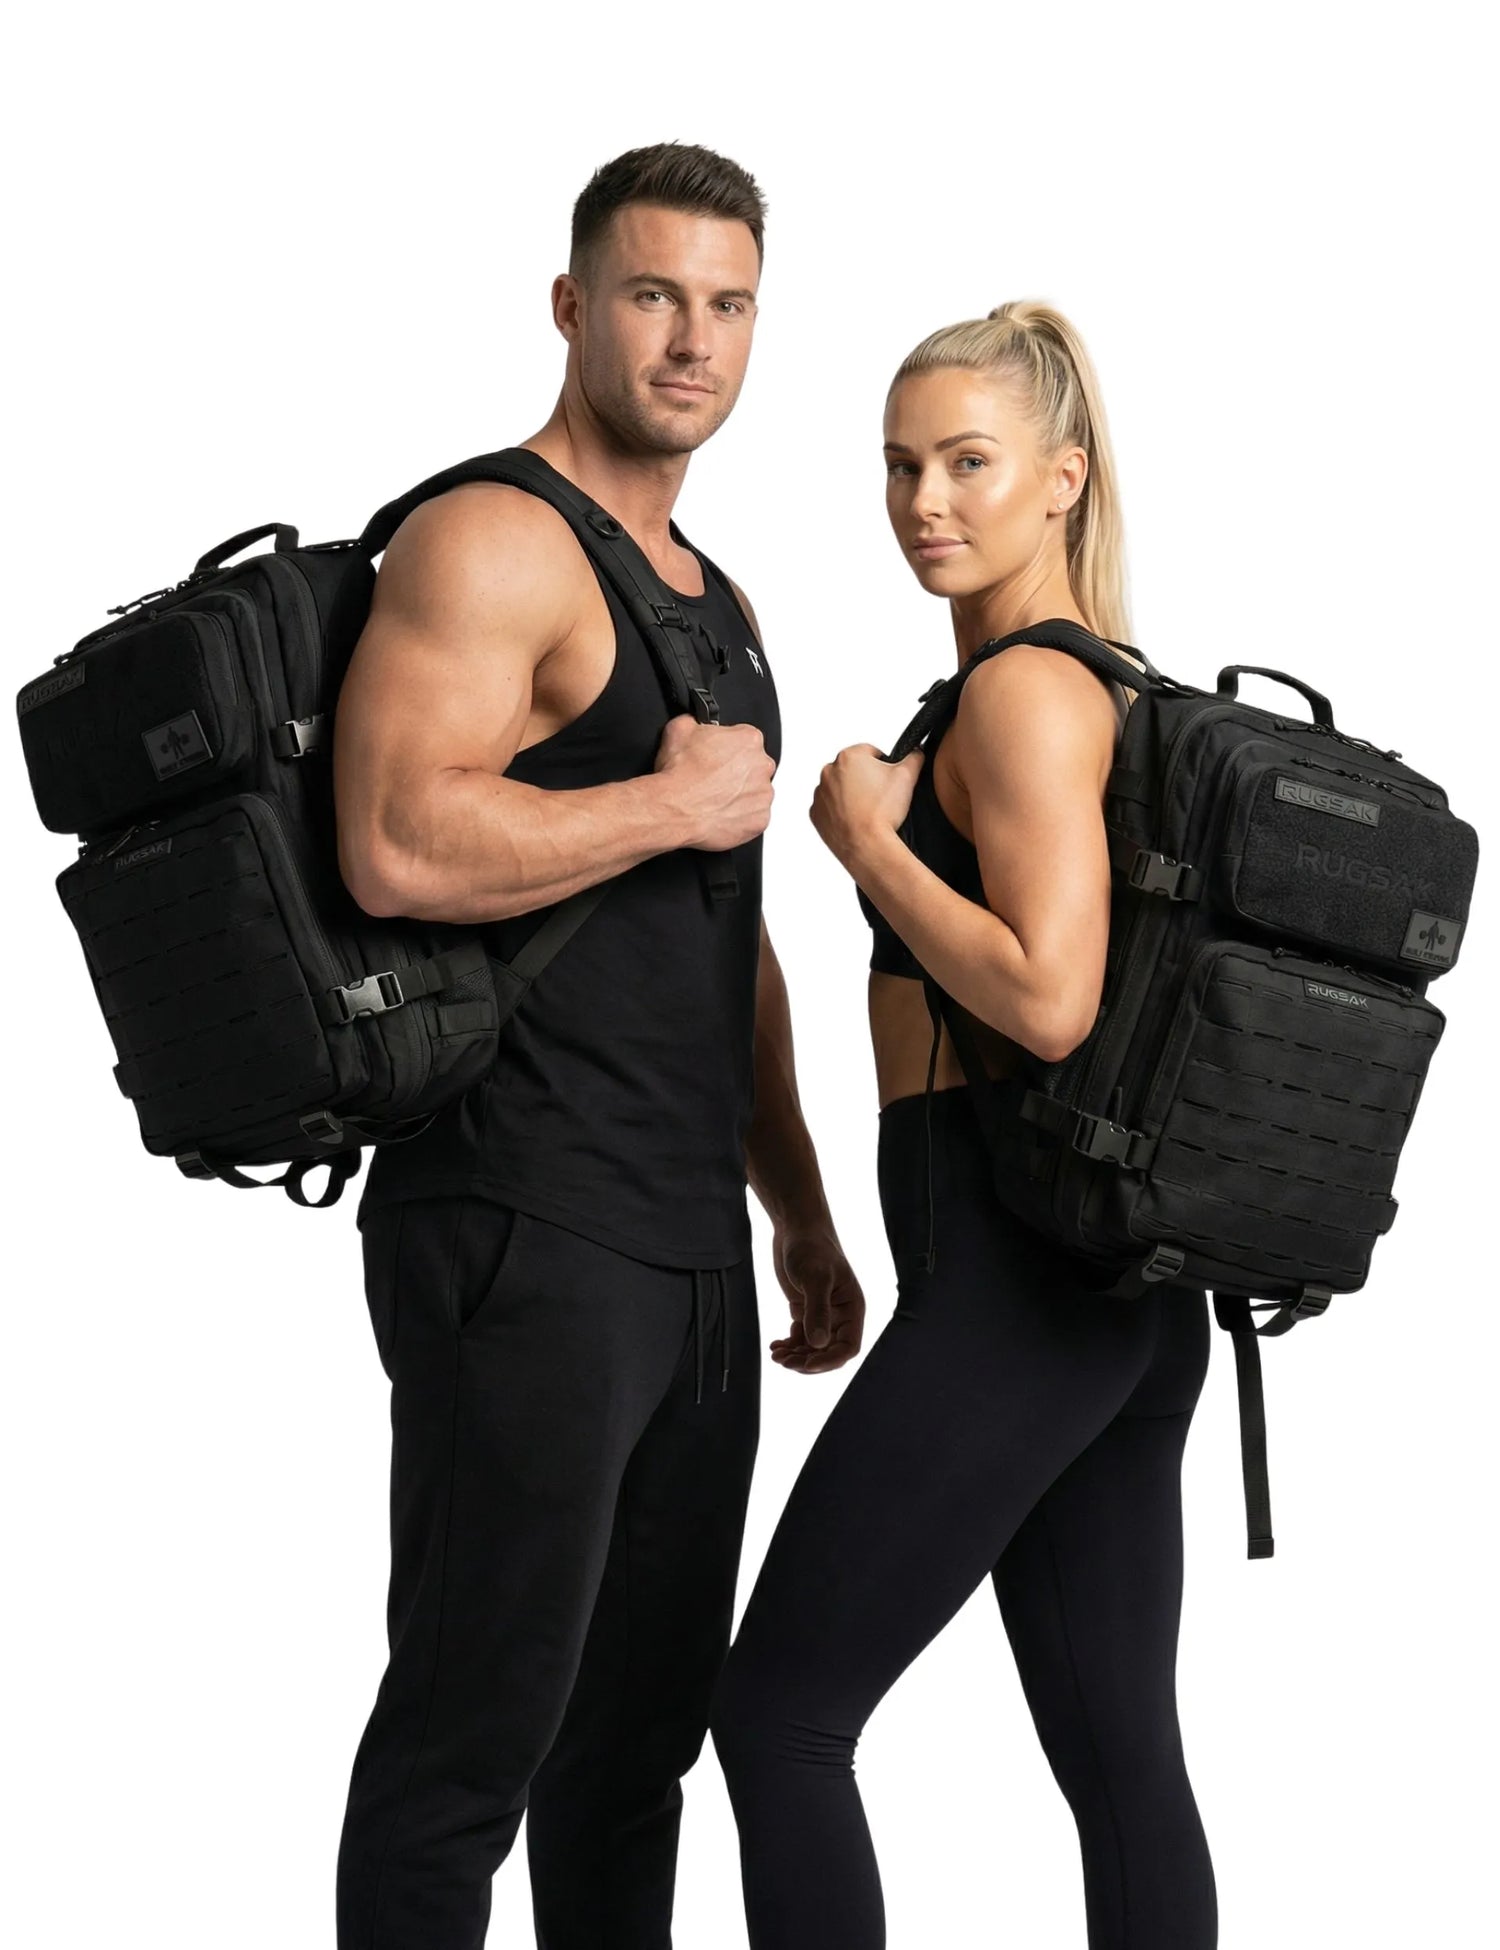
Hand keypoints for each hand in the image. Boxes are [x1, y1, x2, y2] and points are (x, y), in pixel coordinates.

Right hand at [654, 714, 775, 850]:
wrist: (674, 808)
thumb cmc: (679, 773)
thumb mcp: (679, 728)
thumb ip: (695, 722)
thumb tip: (694, 723)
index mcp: (749, 739)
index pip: (744, 739)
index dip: (726, 748)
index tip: (715, 756)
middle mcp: (762, 766)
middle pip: (753, 766)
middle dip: (736, 772)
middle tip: (713, 779)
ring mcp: (763, 795)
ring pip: (755, 793)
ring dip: (740, 795)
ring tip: (715, 798)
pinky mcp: (760, 820)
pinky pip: (754, 817)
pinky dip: (741, 817)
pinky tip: (720, 813)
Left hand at [768, 1226, 865, 1373]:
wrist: (796, 1228)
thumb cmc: (811, 1247)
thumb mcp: (815, 1278)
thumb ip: (818, 1310)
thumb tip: (818, 1344)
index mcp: (852, 1308)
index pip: (848, 1347)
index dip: (830, 1360)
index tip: (807, 1364)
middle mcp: (840, 1315)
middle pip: (829, 1352)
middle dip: (808, 1361)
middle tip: (784, 1361)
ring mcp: (822, 1314)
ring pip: (813, 1348)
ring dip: (796, 1356)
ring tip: (777, 1355)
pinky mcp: (805, 1309)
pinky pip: (801, 1337)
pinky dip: (789, 1345)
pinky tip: (775, 1346)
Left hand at [810, 745, 922, 871]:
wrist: (868, 846)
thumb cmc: (883, 812)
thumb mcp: (907, 776)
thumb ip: (914, 757)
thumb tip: (915, 753)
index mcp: (848, 756)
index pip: (870, 752)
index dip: (883, 765)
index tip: (887, 780)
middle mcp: (828, 772)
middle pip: (853, 770)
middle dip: (866, 780)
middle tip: (879, 797)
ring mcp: (820, 794)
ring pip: (840, 789)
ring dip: (852, 795)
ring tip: (868, 810)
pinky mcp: (816, 814)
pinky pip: (830, 808)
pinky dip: (840, 812)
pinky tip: (856, 819)